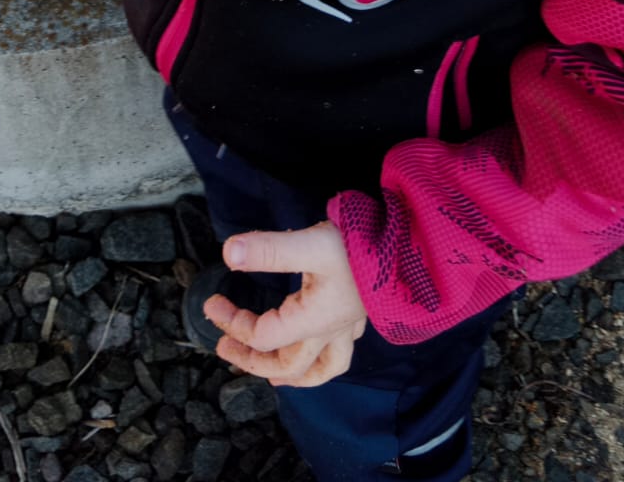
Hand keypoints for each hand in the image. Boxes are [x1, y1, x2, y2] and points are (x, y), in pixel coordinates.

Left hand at [204, 221, 365, 387]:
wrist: (411, 247)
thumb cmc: (360, 248)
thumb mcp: (310, 244)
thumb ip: (268, 250)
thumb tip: (229, 255)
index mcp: (312, 322)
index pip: (262, 337)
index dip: (233, 324)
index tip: (212, 303)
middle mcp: (330, 332)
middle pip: (288, 363)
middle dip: (254, 360)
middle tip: (227, 348)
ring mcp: (349, 325)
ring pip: (322, 366)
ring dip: (295, 374)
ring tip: (277, 377)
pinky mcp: (363, 312)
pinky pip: (339, 349)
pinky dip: (323, 357)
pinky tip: (321, 344)